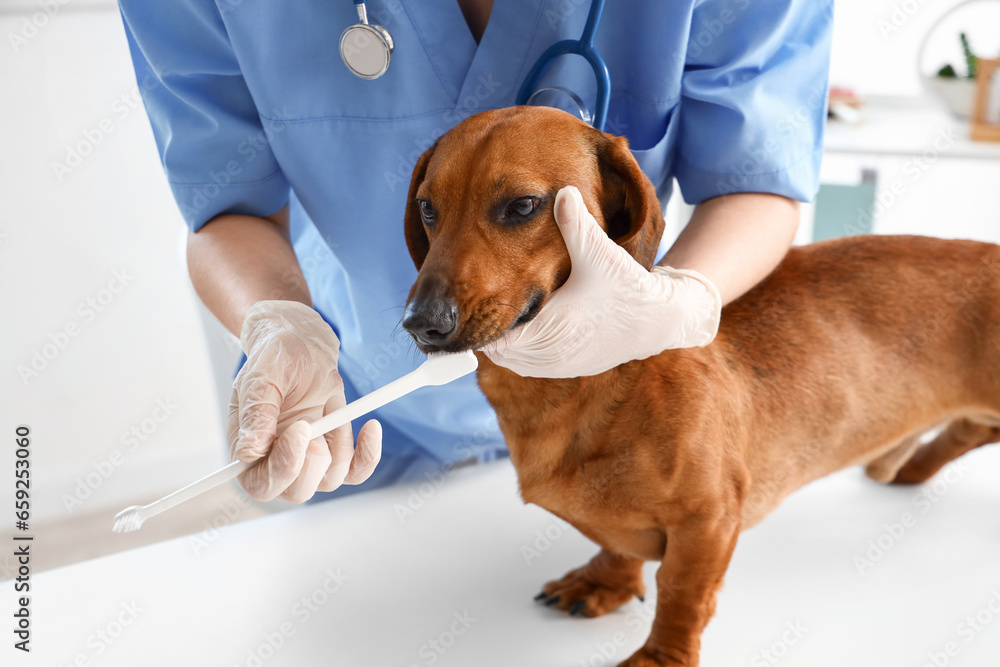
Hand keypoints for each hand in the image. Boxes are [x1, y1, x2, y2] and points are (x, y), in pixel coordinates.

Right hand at [228, 300, 381, 501]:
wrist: (301, 345)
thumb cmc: (275, 358)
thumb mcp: (261, 376)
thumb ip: (256, 412)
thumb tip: (249, 452)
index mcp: (249, 449)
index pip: (261, 484)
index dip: (283, 468)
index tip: (302, 429)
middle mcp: (277, 461)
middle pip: (297, 492)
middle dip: (313, 461)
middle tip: (314, 422)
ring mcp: (308, 459)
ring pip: (329, 480)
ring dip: (339, 445)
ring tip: (330, 404)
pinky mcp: (335, 451)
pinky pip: (355, 472)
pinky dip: (368, 455)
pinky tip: (370, 427)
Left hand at [484, 186, 721, 377]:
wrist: (658, 321)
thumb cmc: (628, 288)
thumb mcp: (601, 254)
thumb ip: (576, 225)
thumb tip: (562, 192)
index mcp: (551, 332)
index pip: (495, 332)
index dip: (481, 311)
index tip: (473, 290)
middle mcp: (549, 356)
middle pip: (496, 345)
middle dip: (489, 321)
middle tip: (475, 294)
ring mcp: (555, 367)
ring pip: (508, 356)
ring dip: (502, 334)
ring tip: (494, 305)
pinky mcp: (562, 369)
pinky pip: (524, 361)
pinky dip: (518, 344)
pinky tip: (519, 320)